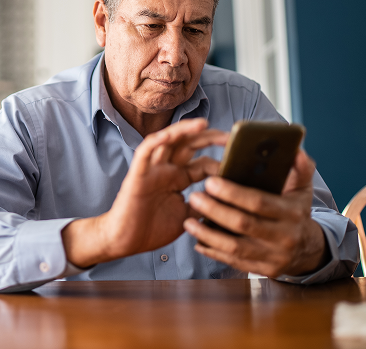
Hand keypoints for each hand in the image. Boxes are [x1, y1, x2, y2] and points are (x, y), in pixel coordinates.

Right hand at [62, 118, 227, 267]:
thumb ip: (203, 205)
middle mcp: (167, 169)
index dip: (221, 161)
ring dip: (184, 131)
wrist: (125, 242)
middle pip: (189, 145)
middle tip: (230, 137)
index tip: (240, 163)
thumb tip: (229, 201)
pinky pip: (145, 152)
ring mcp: (152, 170)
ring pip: (168, 141)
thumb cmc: (152, 229)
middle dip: (209, 138)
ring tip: (204, 124)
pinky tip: (170, 134)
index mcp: (179, 179)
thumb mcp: (187, 217)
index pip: (203, 163)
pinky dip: (157, 141)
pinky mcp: (138, 174)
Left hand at [183, 149, 329, 276]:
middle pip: (243, 224)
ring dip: (208, 234)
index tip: (210, 181)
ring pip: (235, 247)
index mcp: (292, 213)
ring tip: (188, 221)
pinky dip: (213, 251)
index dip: (233, 193)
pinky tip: (197, 241)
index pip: (259, 202)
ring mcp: (274, 256)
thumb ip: (300, 167)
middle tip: (194, 197)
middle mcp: (284, 236)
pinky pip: (234, 262)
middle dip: (215, 210)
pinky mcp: (263, 270)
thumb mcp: (303, 189)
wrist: (308, 249)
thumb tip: (295, 149)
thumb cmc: (296, 212)